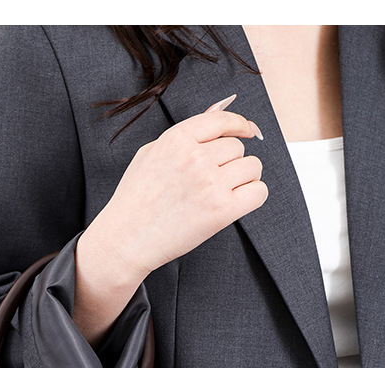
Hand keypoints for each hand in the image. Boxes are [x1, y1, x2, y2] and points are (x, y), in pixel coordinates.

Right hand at [82, 100, 267, 282]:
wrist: (126, 239)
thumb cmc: (134, 200)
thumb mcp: (150, 154)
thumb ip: (185, 134)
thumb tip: (218, 111)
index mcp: (177, 139)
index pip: (222, 120)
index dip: (240, 124)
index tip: (248, 131)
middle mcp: (196, 158)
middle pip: (237, 147)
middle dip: (230, 162)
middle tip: (214, 180)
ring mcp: (210, 184)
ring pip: (252, 167)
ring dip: (244, 178)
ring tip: (225, 192)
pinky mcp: (221, 211)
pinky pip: (258, 192)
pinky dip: (253, 195)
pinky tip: (238, 202)